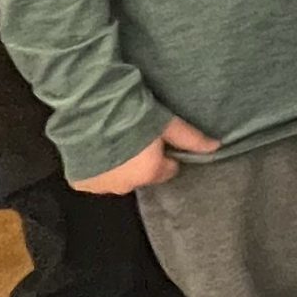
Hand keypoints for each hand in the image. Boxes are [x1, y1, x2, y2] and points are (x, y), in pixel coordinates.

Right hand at [75, 114, 220, 193]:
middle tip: (133, 136)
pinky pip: (94, 178)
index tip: (157, 140)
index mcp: (148, 174)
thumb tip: (217, 147)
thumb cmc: (133, 115)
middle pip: (141, 176)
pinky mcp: (79, 183)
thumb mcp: (166, 124)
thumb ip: (190, 139)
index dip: (164, 155)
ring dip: (117, 165)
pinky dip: (96, 167)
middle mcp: (125, 187)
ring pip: (117, 178)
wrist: (88, 109)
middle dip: (140, 161)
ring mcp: (100, 187)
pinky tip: (95, 148)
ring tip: (113, 140)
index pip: (167, 171)